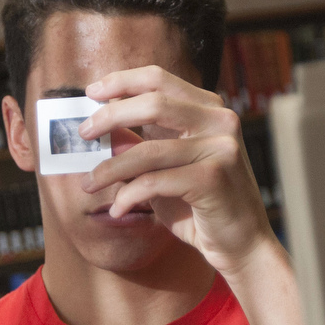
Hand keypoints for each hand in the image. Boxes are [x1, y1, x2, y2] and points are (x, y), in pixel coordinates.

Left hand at [76, 66, 272, 275]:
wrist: (241, 244)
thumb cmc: (201, 207)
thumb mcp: (166, 169)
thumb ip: (141, 144)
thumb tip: (100, 128)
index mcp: (209, 109)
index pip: (159, 79)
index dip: (121, 82)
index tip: (91, 93)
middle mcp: (220, 120)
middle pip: (153, 103)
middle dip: (109, 117)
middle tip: (83, 134)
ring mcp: (221, 147)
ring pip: (148, 150)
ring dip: (110, 168)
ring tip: (89, 183)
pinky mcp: (214, 178)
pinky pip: (154, 182)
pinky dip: (128, 197)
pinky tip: (118, 210)